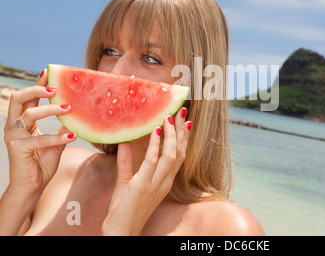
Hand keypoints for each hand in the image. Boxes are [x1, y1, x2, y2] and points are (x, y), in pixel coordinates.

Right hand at [3, 69, 76, 197]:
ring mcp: (13, 137)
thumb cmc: (41, 165)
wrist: (32, 188)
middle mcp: (14, 127)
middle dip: (36, 90)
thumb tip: (75, 116)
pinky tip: (73, 136)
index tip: (48, 72)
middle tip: (55, 89)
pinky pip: (40, 139)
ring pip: (28, 114)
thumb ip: (61, 129)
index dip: (37, 85)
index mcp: (21, 123)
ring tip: (68, 109)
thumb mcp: (54, 144)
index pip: (27, 99)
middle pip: (18, 99)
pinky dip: (58, 137)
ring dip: (50, 110)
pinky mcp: (17, 149)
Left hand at [102, 109, 190, 235]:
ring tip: (169, 117)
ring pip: (171, 154)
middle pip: (180, 152)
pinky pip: (153, 160)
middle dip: (181, 131)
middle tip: (181, 112)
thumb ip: (126, 162)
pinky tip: (155, 130)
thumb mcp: (126, 182)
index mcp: (164, 181)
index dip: (183, 138)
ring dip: (172, 135)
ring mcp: (156, 183)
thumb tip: (124, 142)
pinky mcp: (143, 184)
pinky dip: (155, 144)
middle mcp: (164, 181)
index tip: (185, 122)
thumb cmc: (123, 210)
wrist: (119, 231)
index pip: (179, 156)